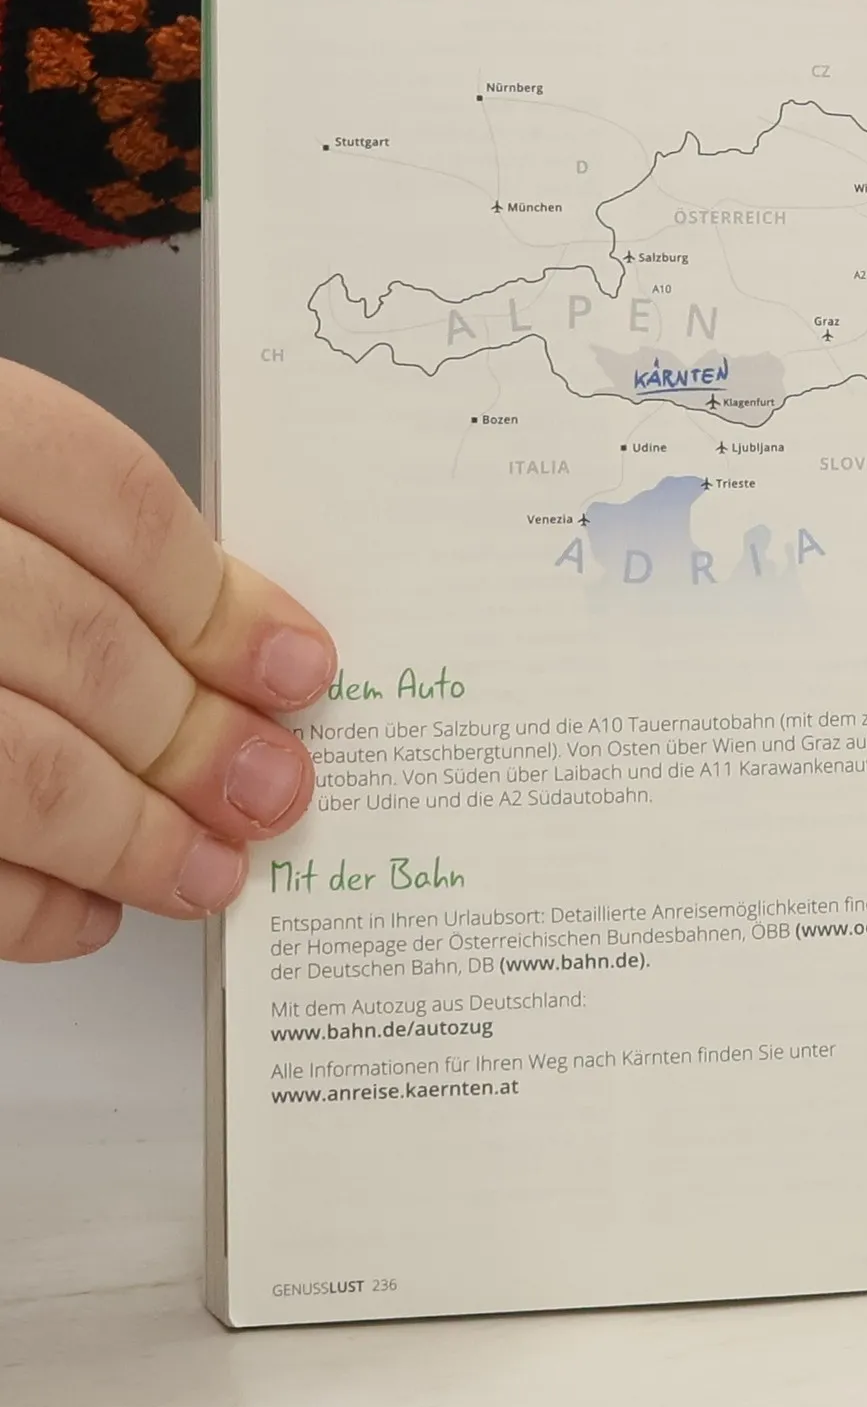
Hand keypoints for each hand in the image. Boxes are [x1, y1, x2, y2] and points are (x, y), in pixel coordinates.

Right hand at [0, 362, 334, 962]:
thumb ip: (75, 549)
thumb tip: (244, 652)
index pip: (109, 499)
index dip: (222, 599)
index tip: (298, 669)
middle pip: (78, 642)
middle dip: (198, 737)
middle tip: (271, 788)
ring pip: (14, 766)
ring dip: (131, 837)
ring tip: (206, 869)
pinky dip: (23, 903)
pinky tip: (82, 907)